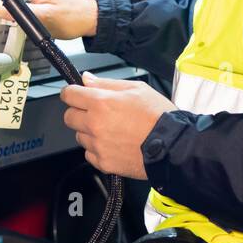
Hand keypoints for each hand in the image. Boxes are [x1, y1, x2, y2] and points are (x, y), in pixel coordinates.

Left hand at [60, 73, 175, 179]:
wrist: (173, 145)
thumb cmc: (159, 116)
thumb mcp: (136, 88)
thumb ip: (107, 83)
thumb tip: (87, 79)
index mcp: (101, 102)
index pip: (69, 94)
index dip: (72, 92)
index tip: (76, 94)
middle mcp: (95, 125)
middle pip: (69, 117)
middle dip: (79, 112)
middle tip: (97, 112)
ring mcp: (98, 146)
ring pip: (80, 136)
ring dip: (89, 132)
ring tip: (112, 130)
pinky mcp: (103, 163)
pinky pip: (89, 154)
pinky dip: (98, 149)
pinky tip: (115, 144)